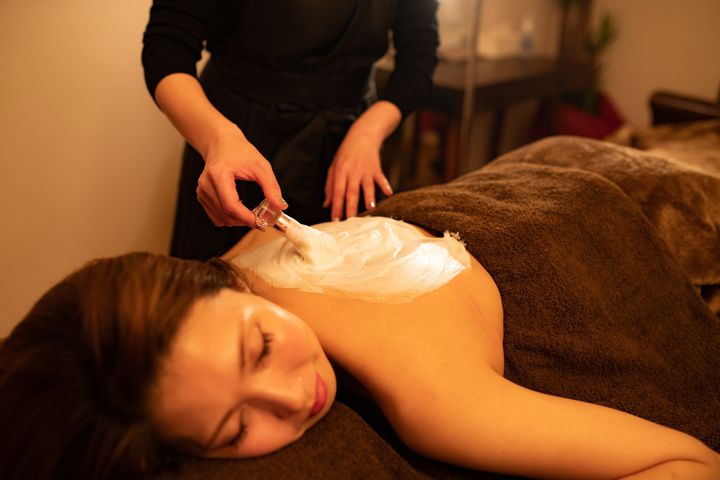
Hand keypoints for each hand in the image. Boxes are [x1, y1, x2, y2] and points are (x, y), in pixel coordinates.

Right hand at [197, 129, 285, 226]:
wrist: (221, 143)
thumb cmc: (239, 151)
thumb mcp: (260, 166)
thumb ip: (271, 187)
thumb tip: (279, 206)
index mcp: (218, 175)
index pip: (231, 205)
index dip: (246, 218)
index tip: (261, 223)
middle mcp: (206, 184)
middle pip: (226, 215)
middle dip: (245, 221)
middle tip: (262, 220)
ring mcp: (202, 191)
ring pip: (221, 219)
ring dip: (238, 222)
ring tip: (252, 215)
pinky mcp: (202, 196)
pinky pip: (216, 217)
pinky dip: (230, 219)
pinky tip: (240, 211)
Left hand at [323, 101, 399, 219]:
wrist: (362, 135)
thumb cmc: (346, 153)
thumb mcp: (334, 167)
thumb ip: (329, 186)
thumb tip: (326, 205)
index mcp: (340, 171)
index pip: (337, 192)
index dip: (336, 206)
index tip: (335, 219)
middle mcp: (353, 172)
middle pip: (351, 192)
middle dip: (351, 207)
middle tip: (350, 221)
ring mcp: (365, 170)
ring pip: (367, 186)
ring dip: (369, 197)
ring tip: (369, 209)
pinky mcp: (376, 168)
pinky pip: (381, 178)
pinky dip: (385, 185)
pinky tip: (388, 193)